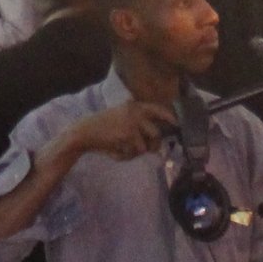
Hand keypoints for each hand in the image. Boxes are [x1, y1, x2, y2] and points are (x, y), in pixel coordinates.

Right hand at [57, 99, 175, 163]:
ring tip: (124, 149)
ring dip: (136, 152)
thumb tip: (156, 140)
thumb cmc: (104, 128)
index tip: (177, 125)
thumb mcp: (121, 118)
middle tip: (150, 150)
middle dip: (154, 145)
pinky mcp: (127, 136)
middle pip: (156, 134)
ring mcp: (132, 124)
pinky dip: (127, 155)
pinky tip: (116, 150)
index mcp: (134, 106)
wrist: (85, 131)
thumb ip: (138, 125)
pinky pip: (134, 152)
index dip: (169, 117)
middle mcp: (135, 113)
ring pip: (145, 146)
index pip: (157, 109)